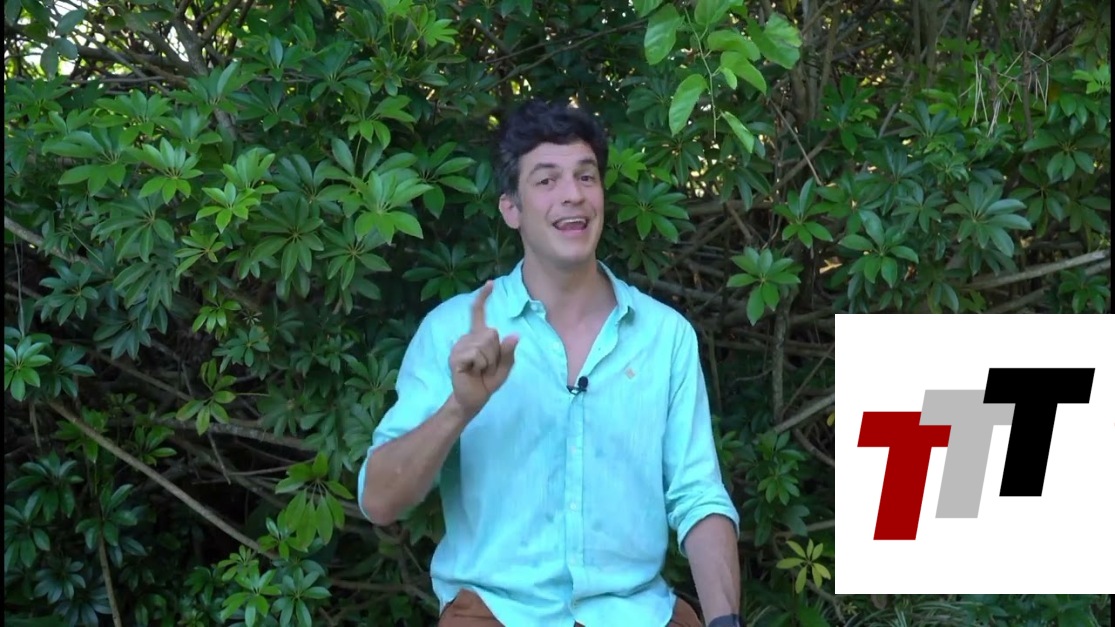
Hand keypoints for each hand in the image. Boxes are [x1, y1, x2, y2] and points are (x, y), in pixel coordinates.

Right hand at [448, 280, 519, 417]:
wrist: (472, 399)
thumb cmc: (487, 381)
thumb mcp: (504, 368)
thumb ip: (509, 352)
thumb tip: (515, 335)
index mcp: (478, 337)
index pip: (479, 313)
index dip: (483, 298)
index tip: (490, 283)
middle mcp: (467, 338)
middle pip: (492, 333)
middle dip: (496, 353)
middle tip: (487, 367)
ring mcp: (460, 346)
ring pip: (485, 344)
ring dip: (489, 361)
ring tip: (480, 370)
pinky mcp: (456, 357)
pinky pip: (476, 354)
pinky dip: (480, 365)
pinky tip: (472, 371)